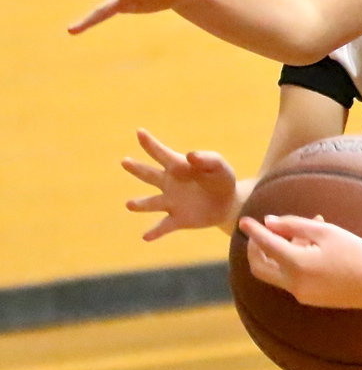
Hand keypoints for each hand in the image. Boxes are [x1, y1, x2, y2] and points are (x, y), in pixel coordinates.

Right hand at [122, 128, 238, 239]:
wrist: (228, 203)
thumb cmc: (221, 179)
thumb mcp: (219, 166)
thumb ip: (206, 159)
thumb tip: (189, 155)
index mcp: (178, 167)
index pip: (162, 154)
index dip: (151, 143)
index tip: (140, 132)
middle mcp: (169, 183)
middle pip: (149, 175)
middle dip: (137, 168)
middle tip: (125, 161)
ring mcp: (171, 202)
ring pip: (151, 203)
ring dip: (140, 204)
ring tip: (130, 204)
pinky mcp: (178, 219)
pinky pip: (164, 226)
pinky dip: (155, 232)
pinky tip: (146, 237)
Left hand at [241, 214, 361, 308]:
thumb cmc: (355, 252)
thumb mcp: (326, 232)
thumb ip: (294, 225)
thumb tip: (268, 222)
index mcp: (297, 264)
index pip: (266, 245)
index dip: (254, 231)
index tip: (244, 221)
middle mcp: (293, 283)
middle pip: (259, 267)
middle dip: (255, 249)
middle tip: (261, 233)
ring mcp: (300, 294)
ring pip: (275, 273)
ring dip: (276, 254)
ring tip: (297, 234)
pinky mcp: (308, 298)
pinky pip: (290, 278)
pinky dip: (291, 263)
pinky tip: (309, 248)